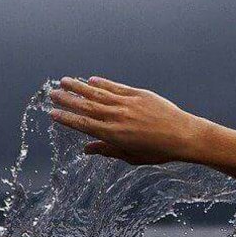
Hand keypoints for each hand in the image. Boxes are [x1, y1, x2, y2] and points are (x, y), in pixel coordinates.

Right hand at [48, 77, 214, 164]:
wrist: (184, 135)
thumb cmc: (158, 151)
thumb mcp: (131, 156)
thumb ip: (108, 151)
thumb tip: (86, 150)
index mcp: (113, 135)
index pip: (83, 125)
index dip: (67, 119)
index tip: (52, 113)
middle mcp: (117, 117)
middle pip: (86, 107)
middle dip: (67, 100)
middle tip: (51, 93)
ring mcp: (127, 104)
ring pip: (98, 93)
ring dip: (79, 87)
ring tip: (64, 81)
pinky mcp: (138, 94)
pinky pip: (116, 87)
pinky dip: (102, 83)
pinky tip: (91, 80)